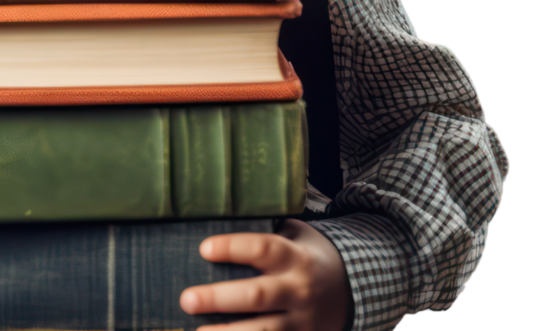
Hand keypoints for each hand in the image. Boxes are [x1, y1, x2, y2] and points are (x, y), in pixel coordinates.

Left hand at [180, 218, 351, 330]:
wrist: (352, 291)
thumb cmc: (307, 258)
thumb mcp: (296, 238)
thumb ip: (267, 232)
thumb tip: (218, 219)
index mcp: (296, 258)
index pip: (264, 249)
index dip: (234, 248)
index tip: (204, 249)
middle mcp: (299, 290)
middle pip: (257, 295)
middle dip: (219, 298)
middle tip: (187, 299)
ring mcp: (301, 321)